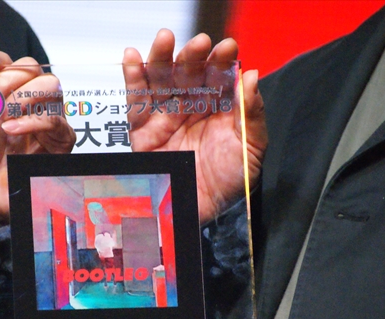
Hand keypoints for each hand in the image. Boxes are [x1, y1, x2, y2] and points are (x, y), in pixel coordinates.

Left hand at [0, 49, 75, 220]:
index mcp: (3, 96)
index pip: (7, 64)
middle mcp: (27, 104)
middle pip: (33, 69)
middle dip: (11, 79)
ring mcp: (45, 120)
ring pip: (52, 87)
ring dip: (26, 95)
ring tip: (5, 114)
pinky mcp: (59, 141)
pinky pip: (56, 120)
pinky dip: (34, 121)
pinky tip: (13, 129)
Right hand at [123, 30, 266, 222]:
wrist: (200, 214)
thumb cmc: (229, 185)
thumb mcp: (251, 150)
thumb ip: (251, 114)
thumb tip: (251, 77)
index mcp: (218, 109)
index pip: (219, 77)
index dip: (222, 61)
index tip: (227, 48)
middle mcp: (191, 109)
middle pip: (188, 73)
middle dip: (192, 56)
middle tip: (199, 44)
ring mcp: (165, 118)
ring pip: (160, 81)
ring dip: (161, 58)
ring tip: (164, 39)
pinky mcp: (143, 132)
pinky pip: (135, 102)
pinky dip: (133, 79)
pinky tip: (133, 58)